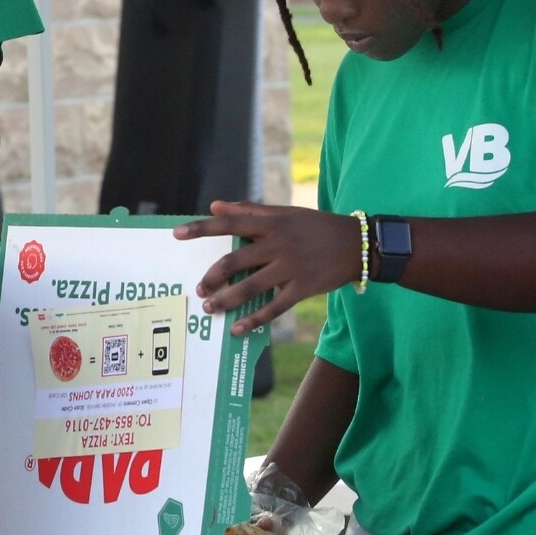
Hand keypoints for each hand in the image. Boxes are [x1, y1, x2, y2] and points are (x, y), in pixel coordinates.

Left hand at [174, 201, 363, 335]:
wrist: (359, 243)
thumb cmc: (315, 226)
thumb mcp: (284, 213)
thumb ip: (248, 210)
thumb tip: (214, 205)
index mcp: (270, 223)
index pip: (229, 223)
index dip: (201, 228)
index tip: (176, 234)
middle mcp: (278, 244)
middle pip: (235, 260)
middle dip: (212, 277)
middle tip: (199, 288)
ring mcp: (290, 268)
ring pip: (250, 287)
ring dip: (226, 299)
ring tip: (210, 308)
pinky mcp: (303, 288)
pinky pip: (274, 308)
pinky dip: (254, 319)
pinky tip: (237, 328)